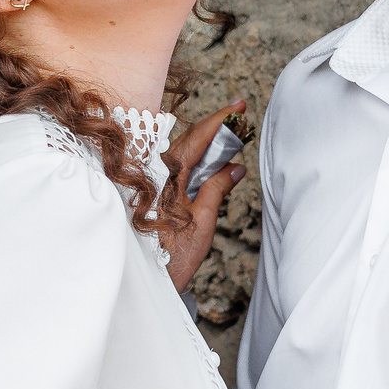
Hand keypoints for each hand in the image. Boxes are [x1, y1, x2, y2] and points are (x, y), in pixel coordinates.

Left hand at [163, 99, 248, 293]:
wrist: (148, 281)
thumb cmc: (172, 256)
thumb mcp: (203, 221)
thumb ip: (217, 188)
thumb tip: (234, 165)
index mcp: (167, 175)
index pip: (197, 138)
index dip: (220, 119)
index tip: (238, 106)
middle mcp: (155, 173)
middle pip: (189, 141)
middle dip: (216, 128)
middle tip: (240, 116)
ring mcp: (152, 182)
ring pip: (182, 153)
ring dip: (207, 145)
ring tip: (231, 137)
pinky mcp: (153, 193)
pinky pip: (176, 168)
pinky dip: (196, 161)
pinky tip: (211, 162)